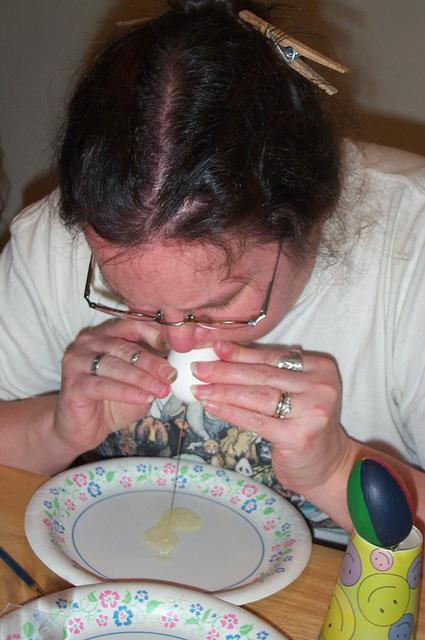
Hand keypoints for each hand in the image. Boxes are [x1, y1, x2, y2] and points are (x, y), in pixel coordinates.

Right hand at [53, 319, 175, 455]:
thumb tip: (179, 359)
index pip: (131, 324)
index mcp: (105, 334)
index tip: (175, 347)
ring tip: (162, 389)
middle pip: (125, 347)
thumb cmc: (113, 401)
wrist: (82, 428)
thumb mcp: (139, 381)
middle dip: (151, 361)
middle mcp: (88, 342)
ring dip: (142, 378)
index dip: (153, 333)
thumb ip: (153, 368)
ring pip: (115, 365)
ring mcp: (77, 362)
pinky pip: (103, 386)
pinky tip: (145, 398)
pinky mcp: (73, 385)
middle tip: (171, 374)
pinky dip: (127, 392)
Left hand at [191, 340, 350, 498]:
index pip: (272, 357)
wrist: (327, 466)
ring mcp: (311, 412)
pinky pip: (256, 421)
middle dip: (225, 371)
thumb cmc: (303, 424)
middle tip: (198, 368)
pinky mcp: (298, 437)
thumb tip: (222, 351)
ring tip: (200, 389)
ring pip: (257, 396)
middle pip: (262, 375)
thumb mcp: (294, 392)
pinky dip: (230, 412)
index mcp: (320, 368)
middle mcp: (320, 387)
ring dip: (223, 391)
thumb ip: (268, 372)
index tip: (214, 347)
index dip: (240, 353)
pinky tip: (212, 407)